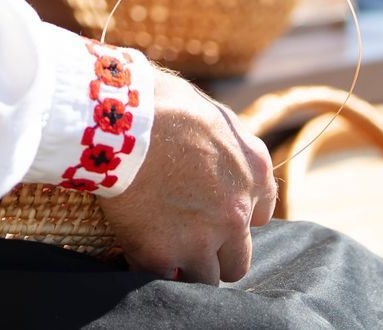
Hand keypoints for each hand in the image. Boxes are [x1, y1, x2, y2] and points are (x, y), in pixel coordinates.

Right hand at [97, 68, 277, 284]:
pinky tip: (136, 250)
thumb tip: (223, 158)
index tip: (213, 212)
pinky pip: (162, 279)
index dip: (235, 217)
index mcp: (255, 174)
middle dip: (215, 254)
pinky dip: (150, 268)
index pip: (260, 217)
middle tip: (187, 238)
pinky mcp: (161, 255)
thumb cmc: (163, 104)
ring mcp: (200, 240)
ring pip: (205, 279)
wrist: (122, 119)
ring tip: (162, 250)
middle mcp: (236, 213)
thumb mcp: (215, 117)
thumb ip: (229, 149)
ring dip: (186, 268)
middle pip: (238, 261)